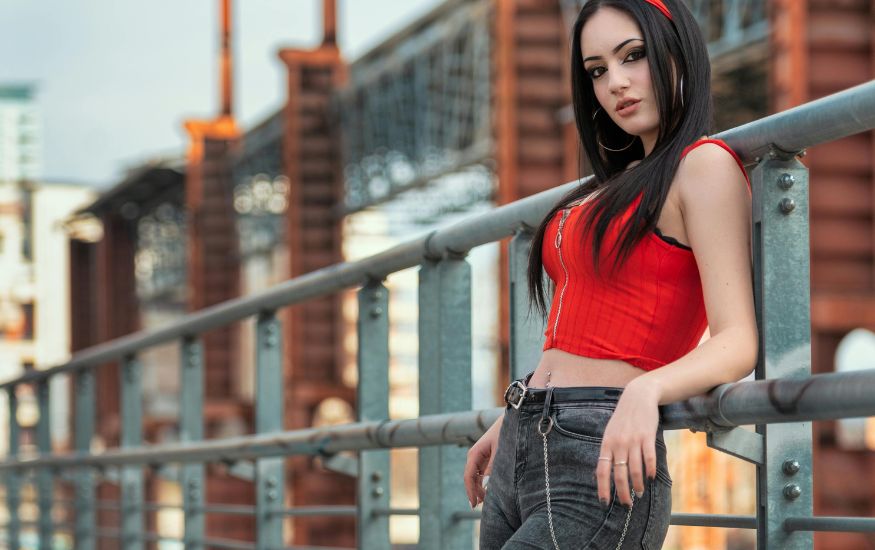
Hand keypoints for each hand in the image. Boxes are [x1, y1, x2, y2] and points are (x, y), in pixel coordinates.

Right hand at [463, 416, 501, 508]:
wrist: (512, 420)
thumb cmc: (505, 433)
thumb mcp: (500, 451)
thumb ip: (492, 468)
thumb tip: (486, 485)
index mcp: (475, 453)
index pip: (468, 476)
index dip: (470, 491)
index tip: (474, 504)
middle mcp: (474, 455)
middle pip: (471, 478)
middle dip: (475, 492)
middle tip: (482, 506)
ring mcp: (479, 456)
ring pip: (476, 476)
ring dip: (479, 488)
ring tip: (487, 501)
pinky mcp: (486, 457)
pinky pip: (481, 472)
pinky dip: (484, 482)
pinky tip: (489, 490)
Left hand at [596, 380, 660, 506]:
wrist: (638, 397)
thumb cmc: (623, 418)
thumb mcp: (610, 432)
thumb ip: (608, 450)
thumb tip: (603, 472)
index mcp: (607, 444)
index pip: (602, 470)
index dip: (603, 487)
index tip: (604, 502)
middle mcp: (618, 444)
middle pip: (619, 474)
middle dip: (623, 492)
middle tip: (627, 504)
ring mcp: (633, 440)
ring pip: (634, 469)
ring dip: (638, 484)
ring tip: (640, 493)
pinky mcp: (647, 436)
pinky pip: (648, 457)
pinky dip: (650, 469)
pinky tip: (651, 478)